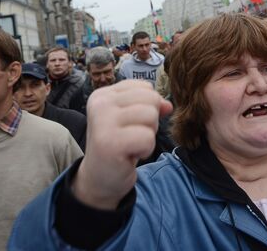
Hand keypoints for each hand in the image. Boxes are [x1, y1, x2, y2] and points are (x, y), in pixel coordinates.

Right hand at [72, 80, 172, 209]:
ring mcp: (103, 122)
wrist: (99, 179)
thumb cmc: (118, 146)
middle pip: (150, 99)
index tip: (130, 125)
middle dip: (150, 121)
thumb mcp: (132, 120)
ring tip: (131, 144)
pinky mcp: (110, 142)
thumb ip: (149, 106)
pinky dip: (146, 149)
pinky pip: (148, 138)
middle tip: (132, 136)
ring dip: (148, 135)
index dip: (148, 107)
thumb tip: (168, 105)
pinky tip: (130, 155)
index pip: (145, 87)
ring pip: (151, 116)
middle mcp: (100, 104)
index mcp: (103, 94)